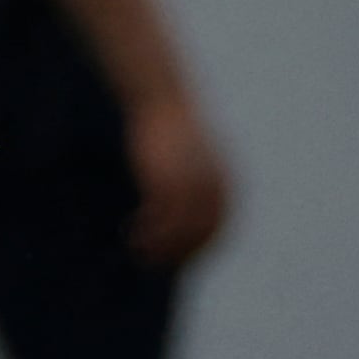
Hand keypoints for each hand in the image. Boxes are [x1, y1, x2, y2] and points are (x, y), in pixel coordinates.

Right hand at [123, 93, 231, 266]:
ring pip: (180, 231)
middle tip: (154, 262)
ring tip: (138, 251)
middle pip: (199, 234)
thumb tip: (179, 208)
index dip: (197, 248)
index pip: (217, 229)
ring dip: (159, 247)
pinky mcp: (169, 179)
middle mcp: (215, 188)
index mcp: (227, 184)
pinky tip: (131, 233)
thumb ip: (193, 182)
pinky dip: (148, 232)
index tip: (177, 259)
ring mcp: (193, 185)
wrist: (162, 96)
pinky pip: (161, 218)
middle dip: (176, 252)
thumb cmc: (172, 126)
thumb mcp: (191, 156)